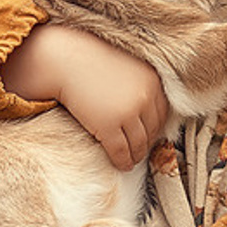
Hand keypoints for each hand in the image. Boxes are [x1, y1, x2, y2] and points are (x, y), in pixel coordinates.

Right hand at [2, 22, 167, 169]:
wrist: (65, 61)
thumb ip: (140, 86)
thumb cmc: (92, 62)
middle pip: (152, 130)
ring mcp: (127, 113)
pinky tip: (121, 165)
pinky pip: (121, 151)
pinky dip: (122, 161)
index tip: (150, 136)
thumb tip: (145, 113)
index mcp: (152, 82)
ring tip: (132, 160)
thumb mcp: (127, 68)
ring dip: (136, 155)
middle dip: (146, 143)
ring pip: (138, 144)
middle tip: (141, 151)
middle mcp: (144, 98)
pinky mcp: (108, 126)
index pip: (162, 113)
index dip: (155, 128)